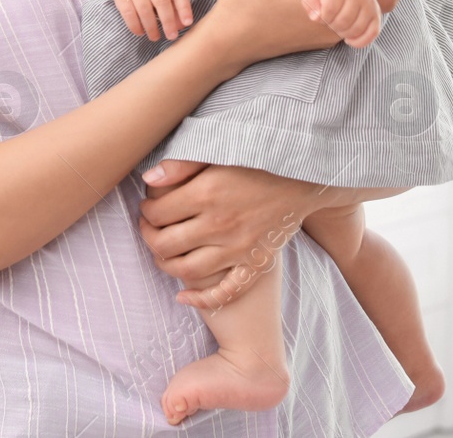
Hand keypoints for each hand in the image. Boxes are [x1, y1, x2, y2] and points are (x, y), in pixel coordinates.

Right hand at [109, 0, 192, 40]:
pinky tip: (140, 32)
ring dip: (151, 26)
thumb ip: (175, 2)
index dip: (184, 8)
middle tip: (172, 36)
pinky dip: (134, 24)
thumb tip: (183, 25)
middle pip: (161, 1)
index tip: (188, 23)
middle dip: (168, 21)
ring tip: (155, 37)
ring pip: (144, 8)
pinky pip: (128, 11)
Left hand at [137, 160, 337, 306]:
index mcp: (207, 193)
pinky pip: (225, 292)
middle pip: (166, 244)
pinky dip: (201, 299)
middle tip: (148, 230)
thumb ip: (182, 165)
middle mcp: (220, 224)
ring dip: (166, 266)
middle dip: (149, 238)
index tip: (147, 207)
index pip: (158, 213)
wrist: (306, 178)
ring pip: (187, 270)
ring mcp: (238, 248)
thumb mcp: (219, 153)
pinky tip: (184, 296)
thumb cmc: (259, 161)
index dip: (146, 211)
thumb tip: (147, 179)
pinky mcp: (255, 263)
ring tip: (162, 254)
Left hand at [300, 0, 381, 47]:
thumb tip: (317, 17)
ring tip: (338, 26)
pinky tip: (349, 39)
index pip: (330, 8)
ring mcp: (370, 2)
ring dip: (343, 34)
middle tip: (330, 21)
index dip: (322, 18)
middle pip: (343, 21)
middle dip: (332, 26)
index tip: (321, 15)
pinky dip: (359, 42)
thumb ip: (309, 2)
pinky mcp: (376, 14)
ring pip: (356, 29)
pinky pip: (372, 34)